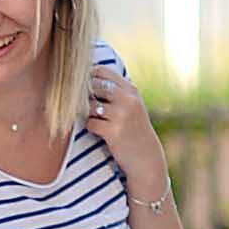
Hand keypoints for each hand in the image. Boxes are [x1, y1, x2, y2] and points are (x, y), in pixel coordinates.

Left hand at [88, 67, 168, 197]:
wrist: (145, 157)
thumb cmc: (132, 129)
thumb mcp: (130, 105)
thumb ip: (114, 91)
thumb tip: (85, 77)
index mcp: (130, 90)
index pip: (102, 71)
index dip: (88, 77)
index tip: (82, 88)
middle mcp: (127, 99)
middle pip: (94, 85)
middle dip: (84, 95)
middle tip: (84, 106)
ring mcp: (121, 115)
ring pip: (90, 105)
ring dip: (86, 112)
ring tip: (93, 119)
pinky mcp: (114, 131)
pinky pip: (90, 123)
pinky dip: (90, 127)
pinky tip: (97, 131)